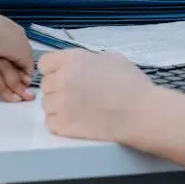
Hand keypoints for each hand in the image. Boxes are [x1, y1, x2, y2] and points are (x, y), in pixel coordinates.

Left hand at [38, 49, 156, 141]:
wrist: (139, 113)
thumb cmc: (131, 83)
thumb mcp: (110, 59)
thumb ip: (87, 60)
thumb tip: (81, 66)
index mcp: (72, 60)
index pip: (45, 63)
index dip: (54, 70)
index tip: (64, 76)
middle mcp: (61, 80)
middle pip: (45, 84)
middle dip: (58, 88)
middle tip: (77, 95)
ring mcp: (59, 104)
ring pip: (47, 104)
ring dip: (58, 106)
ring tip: (79, 110)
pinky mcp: (62, 125)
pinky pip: (51, 122)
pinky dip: (61, 123)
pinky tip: (77, 121)